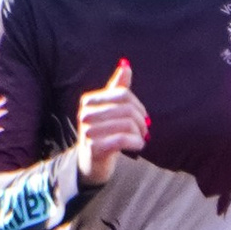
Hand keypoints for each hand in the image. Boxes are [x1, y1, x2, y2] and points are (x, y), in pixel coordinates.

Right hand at [75, 57, 149, 184]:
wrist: (90, 164)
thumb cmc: (103, 134)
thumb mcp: (110, 110)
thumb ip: (117, 89)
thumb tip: (126, 66)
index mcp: (89, 101)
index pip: (123, 94)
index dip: (139, 106)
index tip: (143, 118)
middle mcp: (85, 114)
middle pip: (127, 109)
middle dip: (141, 121)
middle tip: (144, 131)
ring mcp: (88, 131)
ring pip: (127, 125)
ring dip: (139, 134)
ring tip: (139, 139)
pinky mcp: (94, 148)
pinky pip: (123, 139)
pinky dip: (136, 142)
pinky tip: (137, 146)